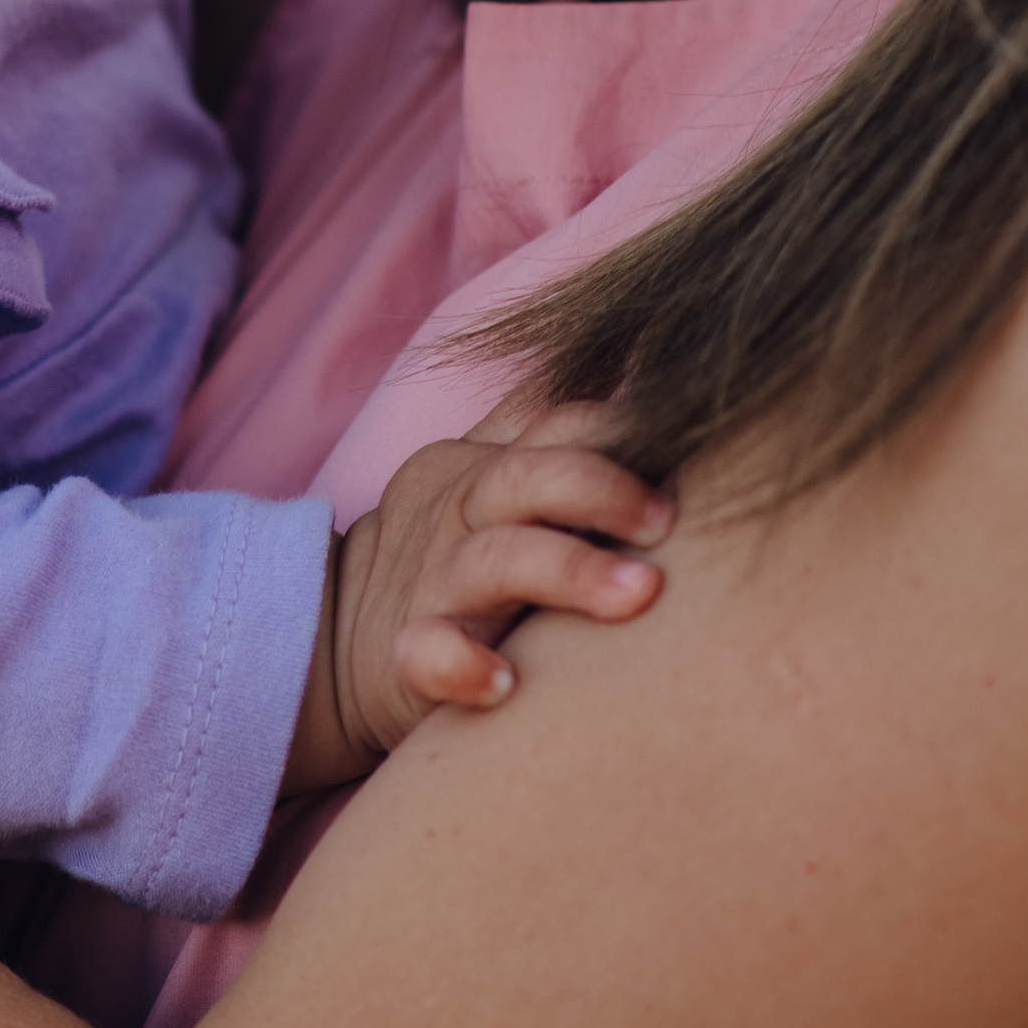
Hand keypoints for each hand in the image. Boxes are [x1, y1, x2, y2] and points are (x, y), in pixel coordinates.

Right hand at [290, 398, 673, 789]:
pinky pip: (425, 652)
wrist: (338, 634)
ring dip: (566, 571)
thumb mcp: (490, 474)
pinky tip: (501, 681)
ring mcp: (435, 583)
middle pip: (523, 479)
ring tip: (638, 595)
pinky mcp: (406, 654)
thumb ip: (555, 427)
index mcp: (487, 466)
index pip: (554, 427)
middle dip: (598, 489)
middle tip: (665, 521)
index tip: (688, 443)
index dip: (617, 430)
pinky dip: (457, 662)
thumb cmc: (454, 549)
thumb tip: (642, 345)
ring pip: (493, 561)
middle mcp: (462, 514)